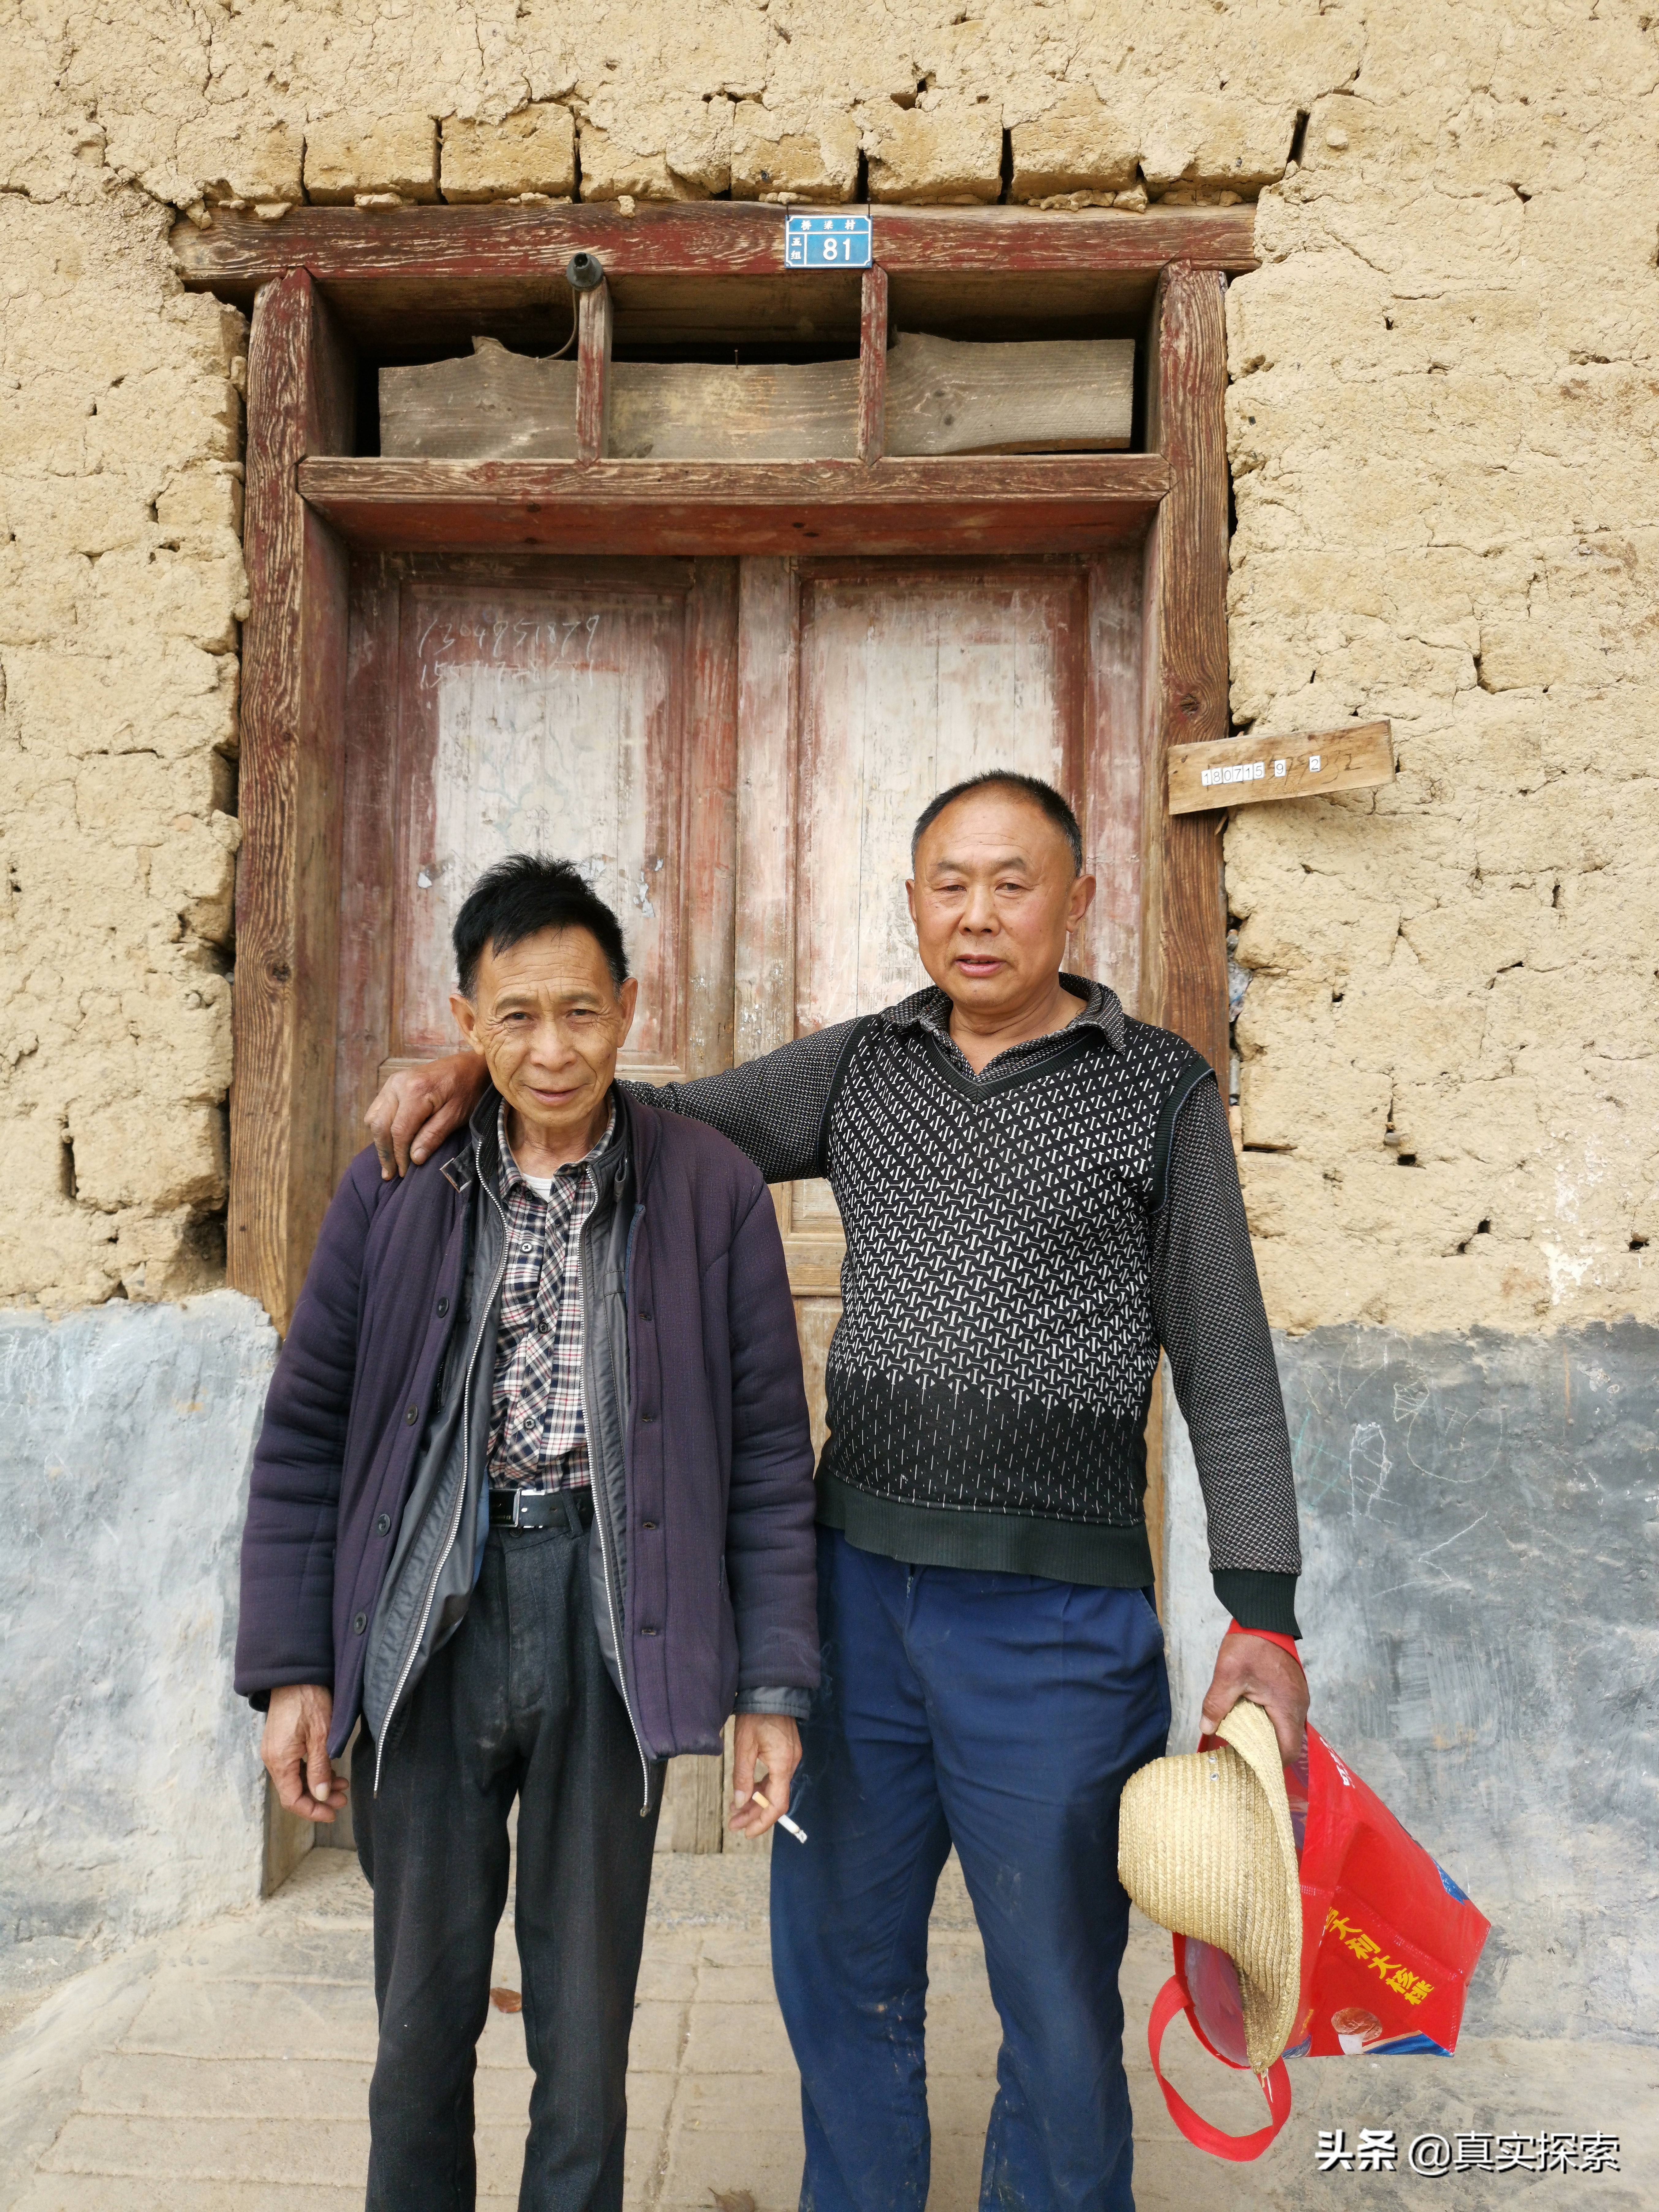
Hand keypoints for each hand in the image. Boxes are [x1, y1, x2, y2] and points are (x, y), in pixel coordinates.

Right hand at [262, 1683, 349, 1821]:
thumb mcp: (321, 1736)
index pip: (292, 1799)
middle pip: (294, 1791)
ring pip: (296, 1779)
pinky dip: (312, 1771)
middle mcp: (273, 1759)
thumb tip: (320, 1796)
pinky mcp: (280, 1742)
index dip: (312, 1811)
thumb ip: (319, 1768)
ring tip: (342, 1784)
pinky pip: (294, 1766)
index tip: (332, 1814)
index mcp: (280, 1760)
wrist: (295, 1674)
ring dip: (318, 1785)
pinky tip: (330, 1770)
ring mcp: (275, 1750)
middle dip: (319, 1799)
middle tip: (343, 1798)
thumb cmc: (309, 1700)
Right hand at [364, 1050, 487, 1178]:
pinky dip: (380, 1128)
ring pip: (373, 1118)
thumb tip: (413, 1159)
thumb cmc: (467, 1090)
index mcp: (415, 1091)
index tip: (403, 1173)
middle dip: (384, 1153)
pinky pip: (377, 1110)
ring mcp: (392, 1083)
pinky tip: (390, 1142)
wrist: (469, 1065)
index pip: (398, 1131)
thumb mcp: (456, 1115)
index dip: (399, 1155)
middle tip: (390, 1174)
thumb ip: (433, 1136)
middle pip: (380, 1125)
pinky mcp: (392, 1084)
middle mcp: (397, 1085)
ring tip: (389, 1162)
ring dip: (380, 1142)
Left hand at [728, 1713, 801, 1839]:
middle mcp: (790, 1763)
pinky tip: (746, 1792)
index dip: (763, 1821)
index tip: (747, 1832)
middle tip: (733, 1824)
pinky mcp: (785, 1752)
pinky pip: (774, 1777)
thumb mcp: (744, 1745)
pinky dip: (760, 1787)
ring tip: (735, 1810)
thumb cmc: (756, 1714)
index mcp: (782, 1763)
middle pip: (775, 1799)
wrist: (770, 1689)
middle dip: (754, 1814)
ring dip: (756, 1801)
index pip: (777, 1804)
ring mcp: (789, 1757)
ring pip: (774, 1789)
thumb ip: (743, 1775)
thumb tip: (740, 1802)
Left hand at [1200, 1634, 1308, 1764]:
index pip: (1286, 1751)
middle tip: (1243, 1759)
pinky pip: (1283, 1714)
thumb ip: (1217, 1704)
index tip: (1250, 1769)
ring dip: (1267, 1736)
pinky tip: (1250, 1721)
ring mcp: (1297, 1697)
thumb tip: (1207, 1728)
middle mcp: (1298, 1706)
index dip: (1270, 1765)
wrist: (1264, 1618)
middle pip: (1287, 1742)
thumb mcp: (1227, 1675)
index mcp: (1287, 1707)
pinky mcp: (1291, 1689)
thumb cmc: (1250, 1644)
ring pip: (1285, 1728)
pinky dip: (1269, 1722)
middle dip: (1266, 1753)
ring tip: (1244, 1742)